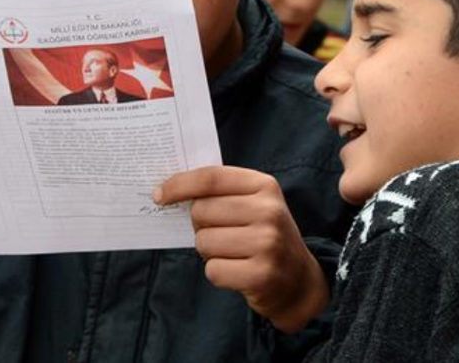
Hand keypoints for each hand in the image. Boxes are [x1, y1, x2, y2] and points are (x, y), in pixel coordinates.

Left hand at [155, 166, 328, 332]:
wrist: (299, 279)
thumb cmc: (264, 235)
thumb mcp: (254, 204)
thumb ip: (220, 192)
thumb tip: (168, 191)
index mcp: (264, 186)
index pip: (210, 178)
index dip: (179, 185)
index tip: (160, 194)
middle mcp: (269, 212)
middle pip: (201, 211)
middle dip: (200, 225)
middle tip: (220, 232)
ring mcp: (267, 244)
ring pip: (203, 242)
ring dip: (209, 251)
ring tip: (233, 252)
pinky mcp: (261, 275)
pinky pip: (213, 270)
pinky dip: (218, 272)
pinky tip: (238, 270)